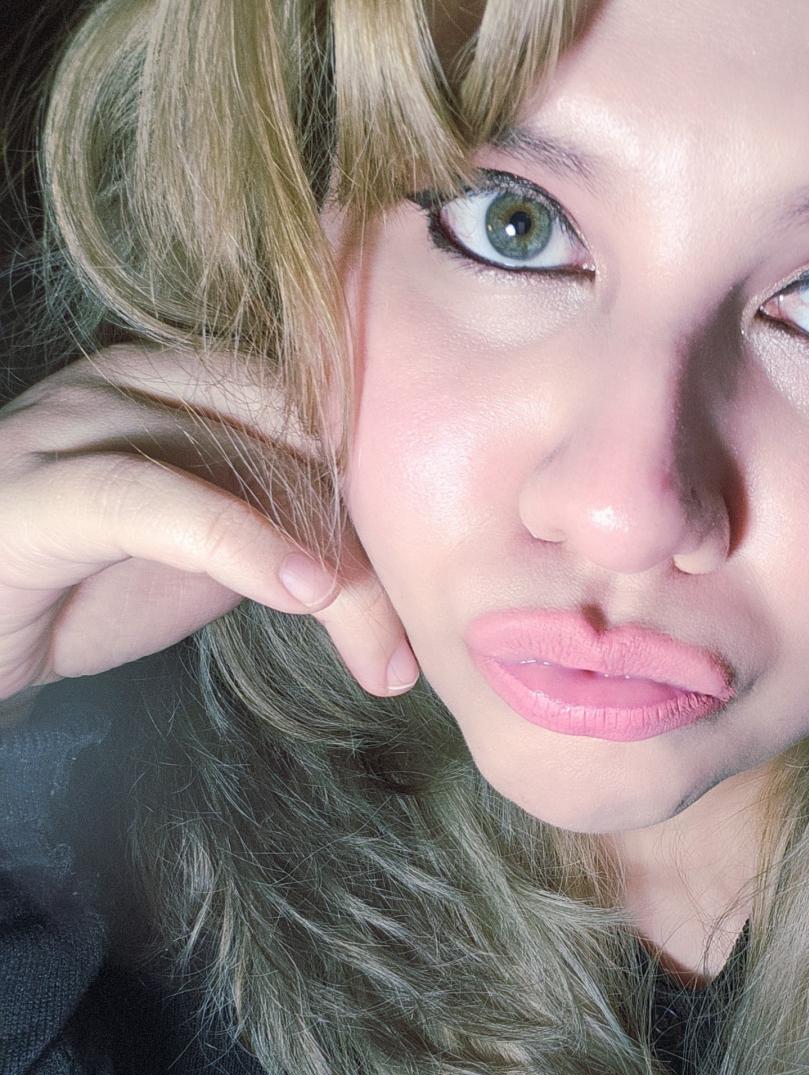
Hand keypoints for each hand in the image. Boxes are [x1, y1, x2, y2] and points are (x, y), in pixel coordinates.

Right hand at [0, 343, 417, 701]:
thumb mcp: (218, 561)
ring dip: (335, 567)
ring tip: (387, 644)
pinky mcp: (36, 491)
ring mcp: (79, 426)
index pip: (327, 414)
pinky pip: (153, 501)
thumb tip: (413, 590)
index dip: (396, 493)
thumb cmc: (87, 586)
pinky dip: (238, 542)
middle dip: (379, 541)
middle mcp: (137, 383)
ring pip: (248, 468)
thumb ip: (299, 541)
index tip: (453, 576)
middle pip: (304, 437)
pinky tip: (302, 590)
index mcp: (188, 382)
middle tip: (428, 630)